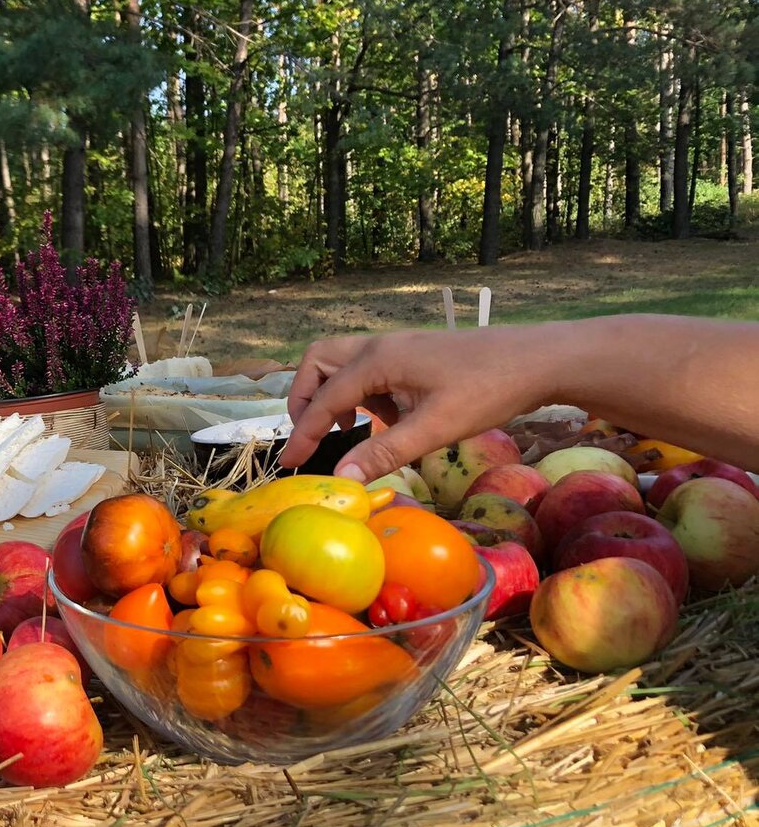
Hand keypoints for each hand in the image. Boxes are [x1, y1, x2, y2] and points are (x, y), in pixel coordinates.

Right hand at [278, 327, 557, 482]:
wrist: (536, 360)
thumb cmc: (488, 390)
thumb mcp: (435, 428)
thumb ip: (384, 452)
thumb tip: (340, 478)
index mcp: (377, 361)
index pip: (323, 399)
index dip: (303, 434)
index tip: (290, 464)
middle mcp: (378, 347)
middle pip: (317, 363)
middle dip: (305, 399)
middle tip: (312, 436)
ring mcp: (395, 347)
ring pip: (340, 363)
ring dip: (333, 395)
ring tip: (351, 431)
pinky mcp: (411, 354)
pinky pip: (367, 370)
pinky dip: (362, 394)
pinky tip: (389, 421)